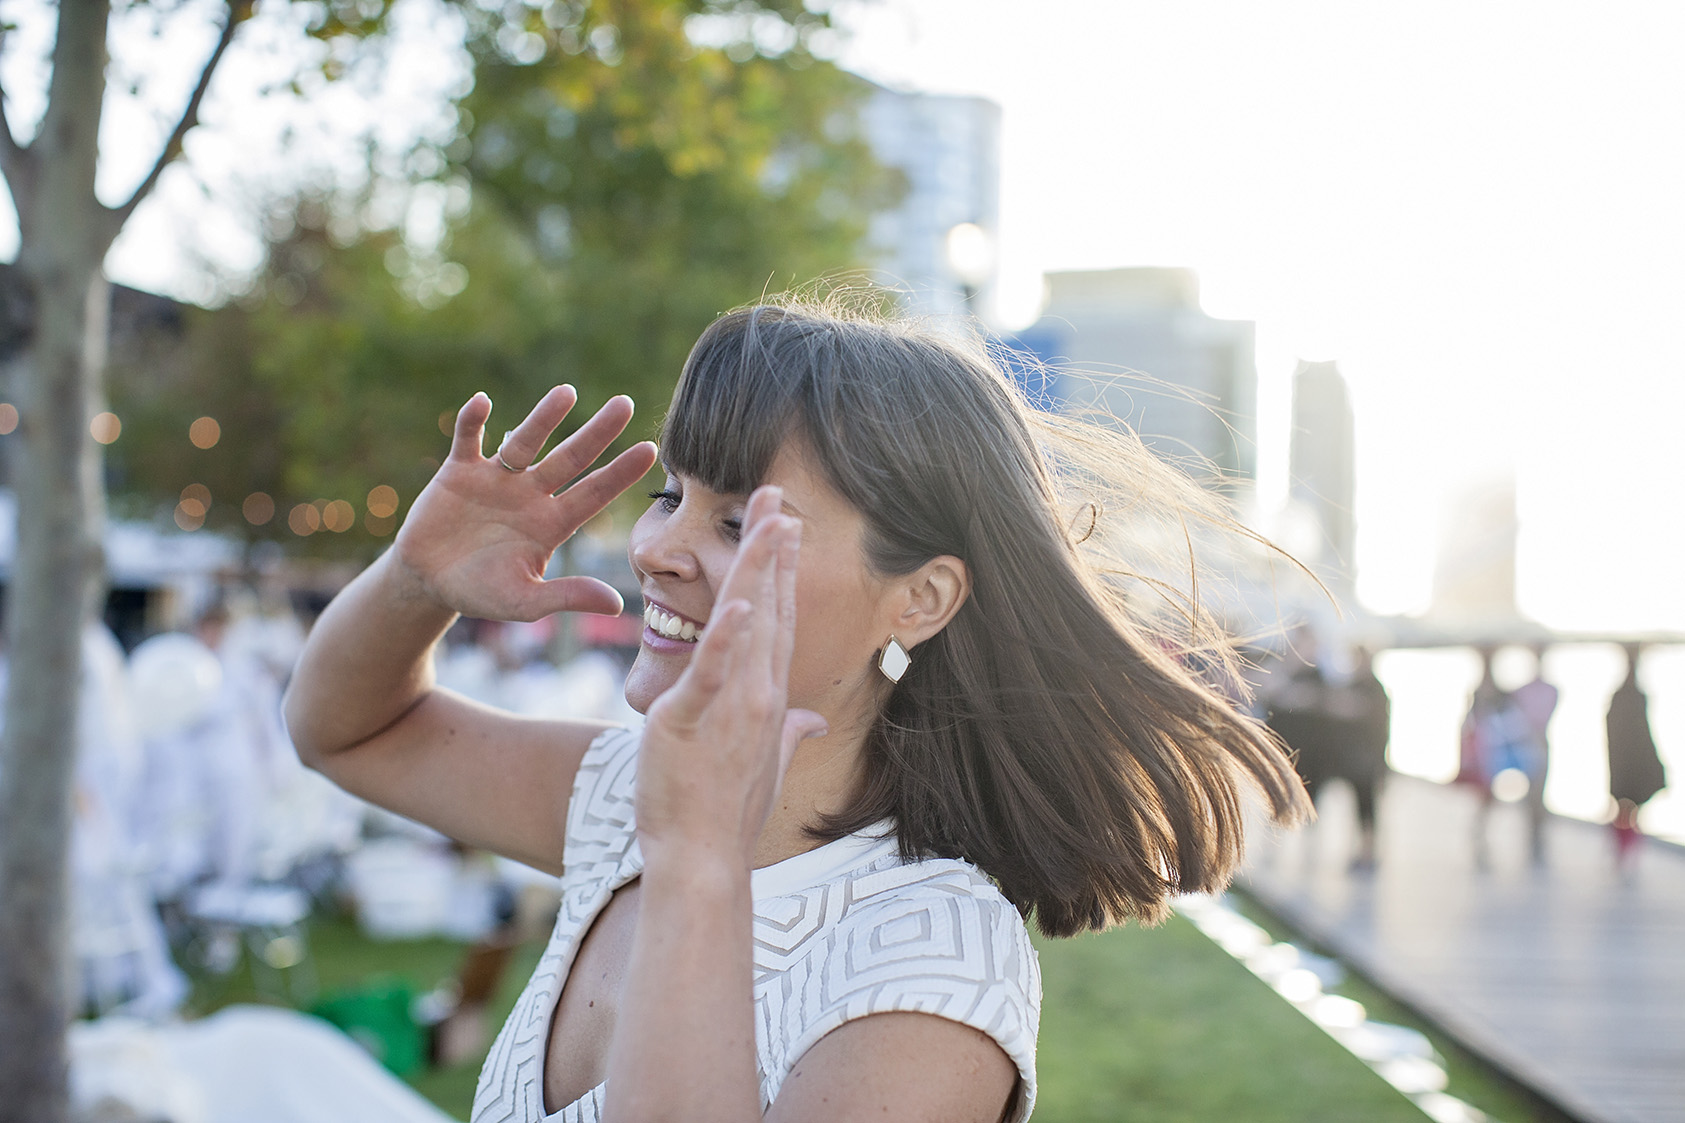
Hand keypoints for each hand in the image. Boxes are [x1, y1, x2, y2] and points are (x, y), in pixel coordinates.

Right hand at [391, 387, 658, 621]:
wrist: (430, 582)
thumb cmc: (482, 593)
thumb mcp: (525, 601)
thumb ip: (567, 596)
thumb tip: (616, 604)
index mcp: (552, 523)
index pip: (593, 493)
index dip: (620, 473)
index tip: (649, 450)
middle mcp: (531, 494)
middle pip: (570, 458)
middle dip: (597, 433)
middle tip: (625, 404)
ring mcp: (496, 479)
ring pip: (525, 442)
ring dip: (544, 417)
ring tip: (567, 393)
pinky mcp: (459, 472)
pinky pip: (468, 440)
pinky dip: (473, 422)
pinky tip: (483, 402)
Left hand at [635, 487, 828, 866]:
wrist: (702, 858)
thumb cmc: (728, 815)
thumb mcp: (766, 765)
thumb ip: (789, 734)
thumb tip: (813, 722)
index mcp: (769, 696)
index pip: (781, 619)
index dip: (784, 570)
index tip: (786, 526)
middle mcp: (759, 693)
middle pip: (770, 606)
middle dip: (773, 547)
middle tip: (777, 495)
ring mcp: (732, 705)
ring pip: (746, 623)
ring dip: (757, 569)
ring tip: (767, 521)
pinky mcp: (692, 719)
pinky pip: (710, 672)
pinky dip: (722, 637)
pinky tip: (733, 602)